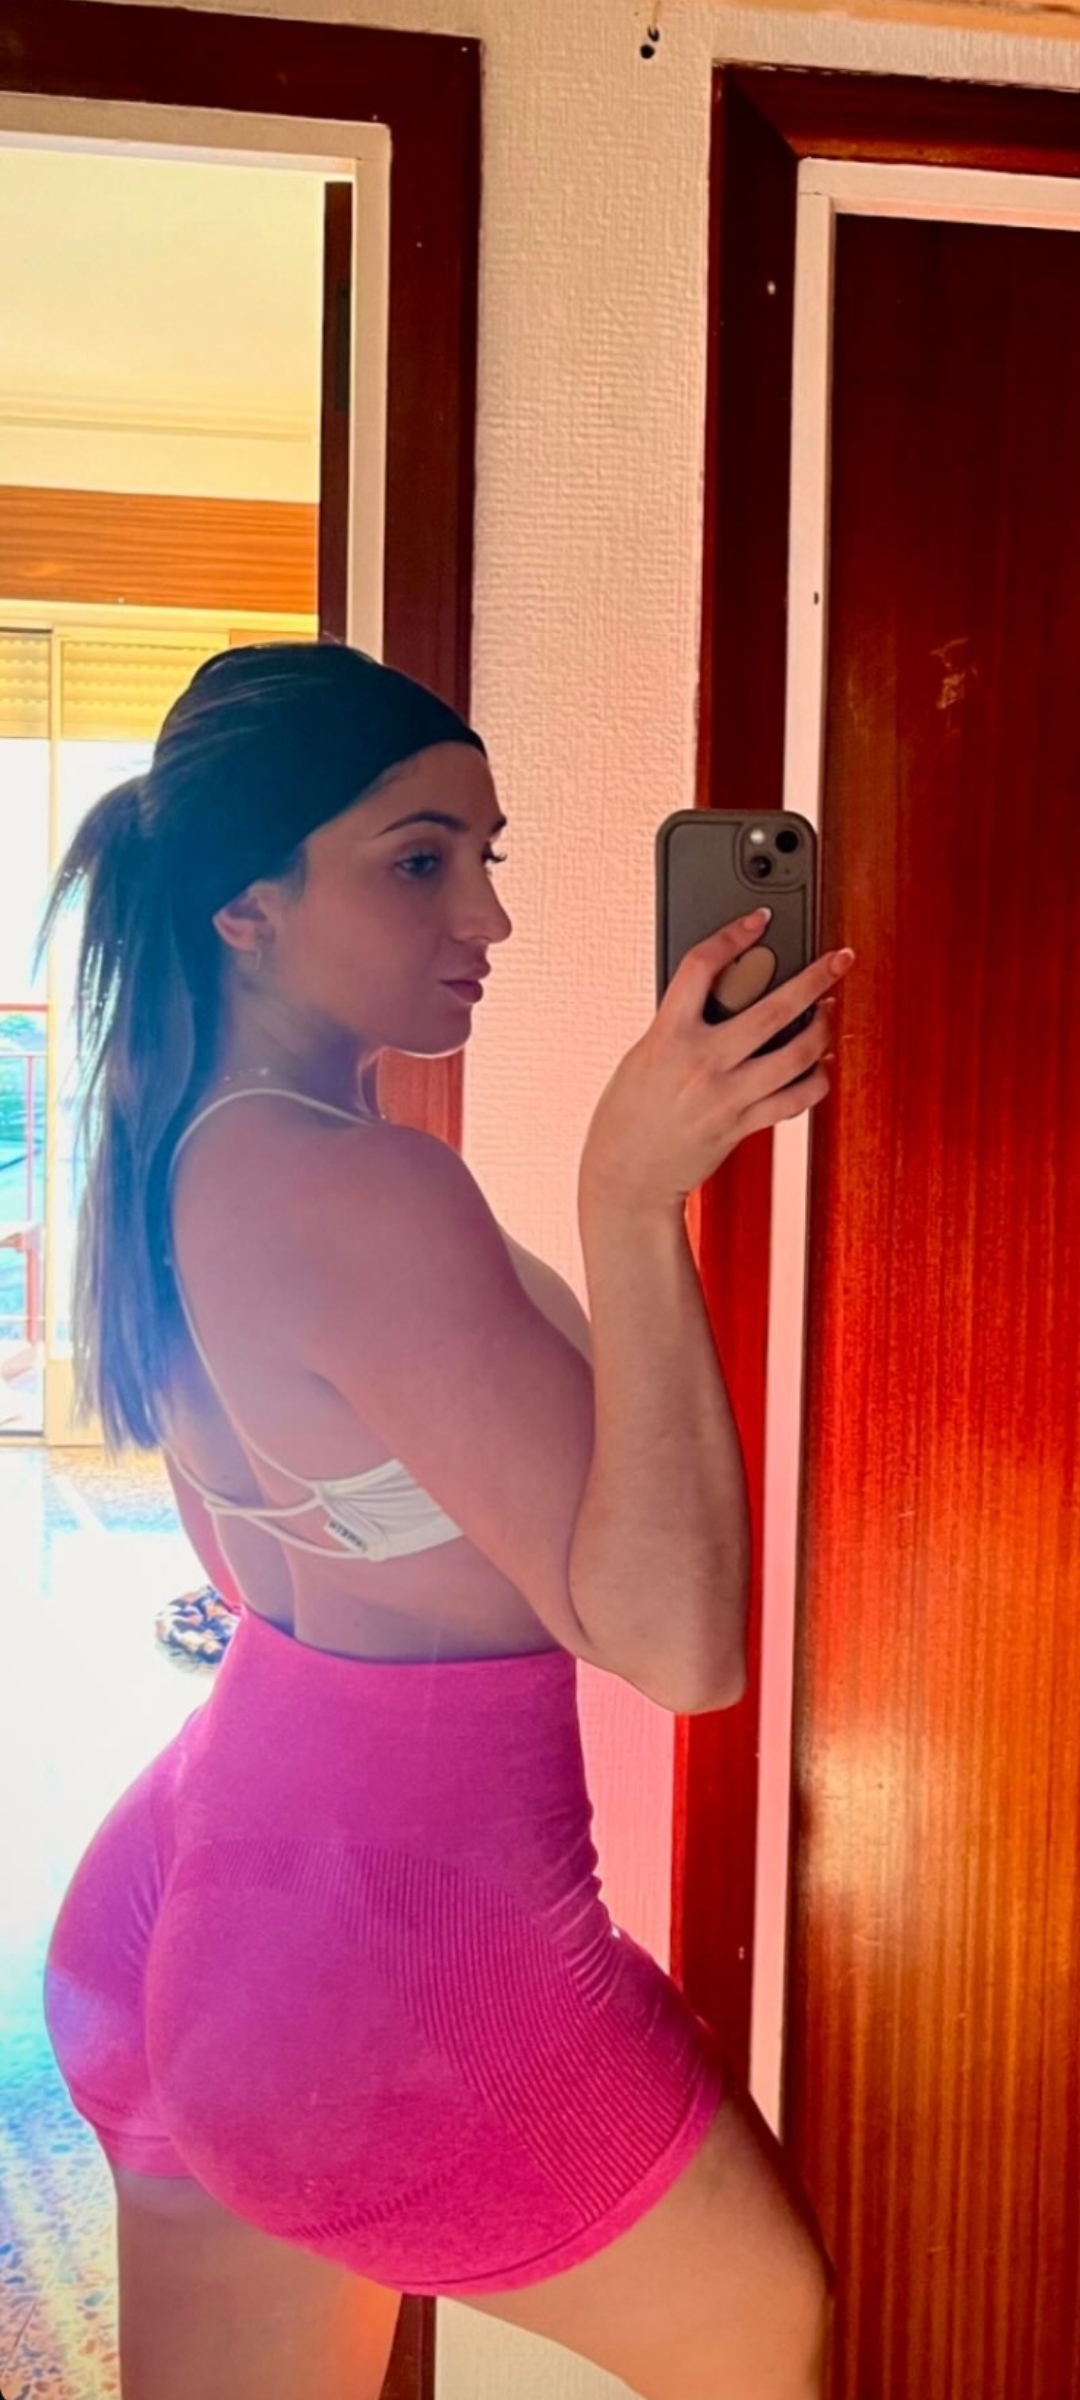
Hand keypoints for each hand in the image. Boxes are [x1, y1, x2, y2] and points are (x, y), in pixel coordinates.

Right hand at [579, 909, 854, 1212]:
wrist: (626, 1174)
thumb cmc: (628, 1114)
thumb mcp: (644, 1054)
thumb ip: (680, 1025)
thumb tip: (722, 995)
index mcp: (667, 1036)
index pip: (701, 966)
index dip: (732, 934)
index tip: (757, 920)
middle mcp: (702, 1063)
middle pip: (773, 1009)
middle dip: (815, 978)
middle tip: (837, 960)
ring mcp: (727, 1096)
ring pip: (796, 1055)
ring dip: (823, 1029)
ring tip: (830, 1013)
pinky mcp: (742, 1124)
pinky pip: (795, 1100)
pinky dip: (815, 1081)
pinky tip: (820, 1067)